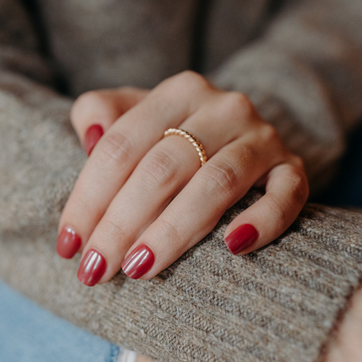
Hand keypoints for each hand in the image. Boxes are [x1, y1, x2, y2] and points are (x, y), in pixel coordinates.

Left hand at [56, 71, 307, 284]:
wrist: (248, 134)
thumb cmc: (178, 135)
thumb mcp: (138, 115)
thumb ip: (103, 114)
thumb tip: (90, 137)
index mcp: (178, 92)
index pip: (121, 146)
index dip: (88, 197)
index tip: (68, 246)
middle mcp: (224, 107)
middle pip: (162, 167)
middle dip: (121, 224)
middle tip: (96, 269)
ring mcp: (263, 138)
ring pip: (216, 183)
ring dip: (174, 230)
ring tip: (140, 269)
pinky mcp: (293, 169)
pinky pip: (285, 195)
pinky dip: (262, 221)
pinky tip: (233, 248)